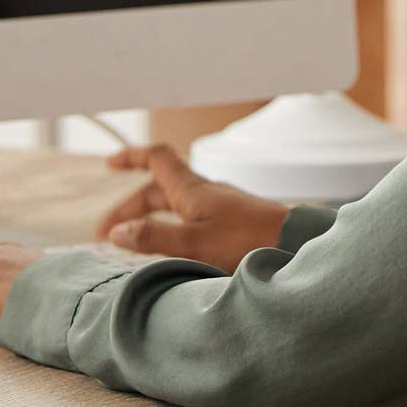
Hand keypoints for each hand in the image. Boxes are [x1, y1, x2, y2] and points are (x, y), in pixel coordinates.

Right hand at [95, 144, 289, 272]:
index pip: (156, 159)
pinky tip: (172, 249)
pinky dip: (172, 228)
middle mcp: (205, 193)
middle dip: (131, 206)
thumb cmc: (249, 242)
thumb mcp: (194, 244)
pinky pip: (192, 219)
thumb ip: (154, 238)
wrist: (298, 246)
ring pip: (176, 205)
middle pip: (160, 188)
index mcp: (192, 189)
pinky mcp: (234, 225)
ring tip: (133, 242)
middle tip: (108, 234)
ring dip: (151, 218)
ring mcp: (221, 208)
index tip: (108, 164)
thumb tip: (117, 233)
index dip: (131, 157)